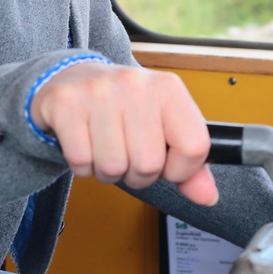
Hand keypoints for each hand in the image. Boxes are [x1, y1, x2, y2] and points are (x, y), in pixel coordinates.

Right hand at [30, 63, 218, 205]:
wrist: (71, 77)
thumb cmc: (120, 105)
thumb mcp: (161, 123)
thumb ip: (188, 161)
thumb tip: (207, 196)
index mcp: (168, 87)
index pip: (194, 146)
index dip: (180, 170)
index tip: (165, 163)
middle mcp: (135, 83)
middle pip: (149, 164)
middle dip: (137, 173)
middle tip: (127, 153)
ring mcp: (98, 91)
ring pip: (113, 167)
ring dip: (108, 171)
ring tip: (104, 147)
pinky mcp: (65, 104)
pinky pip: (81, 162)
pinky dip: (83, 166)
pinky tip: (85, 143)